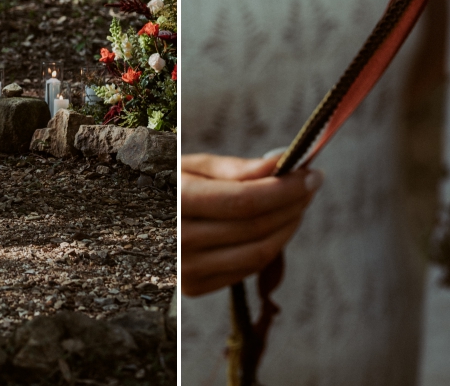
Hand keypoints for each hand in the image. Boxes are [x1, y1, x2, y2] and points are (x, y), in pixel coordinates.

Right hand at [181, 151, 322, 297]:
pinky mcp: (195, 288)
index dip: (283, 188)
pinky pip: (246, 270)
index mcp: (176, 203)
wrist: (137, 218)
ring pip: (257, 254)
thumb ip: (238, 168)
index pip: (244, 201)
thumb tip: (282, 162)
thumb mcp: (195, 165)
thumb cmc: (169, 182)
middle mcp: (179, 243)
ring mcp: (186, 272)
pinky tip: (279, 225)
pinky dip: (271, 247)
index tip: (312, 172)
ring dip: (288, 227)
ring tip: (300, 202)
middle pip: (255, 228)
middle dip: (293, 204)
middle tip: (313, 182)